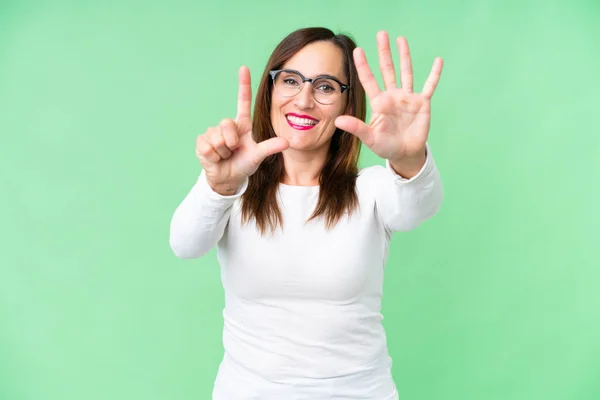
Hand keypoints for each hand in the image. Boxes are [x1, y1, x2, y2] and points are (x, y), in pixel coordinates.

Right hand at [196, 66, 289, 194]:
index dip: (243, 85)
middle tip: (233, 151)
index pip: (243, 101)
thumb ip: (270, 148)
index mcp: (242, 124)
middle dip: (231, 142)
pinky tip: (215, 158)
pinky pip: (207, 146)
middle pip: (227, 123)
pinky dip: (213, 156)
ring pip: (217, 138)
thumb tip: (288, 142)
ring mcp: (213, 132)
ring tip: (225, 156)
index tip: (244, 68)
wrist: (228, 178)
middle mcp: (227, 125)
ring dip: (223, 152)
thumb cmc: (244, 164)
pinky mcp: (202, 141)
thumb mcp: (258, 156)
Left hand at [335, 31, 442, 168]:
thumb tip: (337, 121)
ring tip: (400, 39)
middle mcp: (392, 96)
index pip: (369, 80)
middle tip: (381, 34)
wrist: (404, 154)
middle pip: (387, 70)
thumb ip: (356, 128)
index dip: (363, 66)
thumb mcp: (370, 138)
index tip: (358, 50)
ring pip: (406, 72)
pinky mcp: (422, 103)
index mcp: (379, 102)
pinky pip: (429, 86)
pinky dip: (434, 74)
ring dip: (404, 56)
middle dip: (384, 52)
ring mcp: (408, 98)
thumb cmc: (385, 146)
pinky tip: (438, 61)